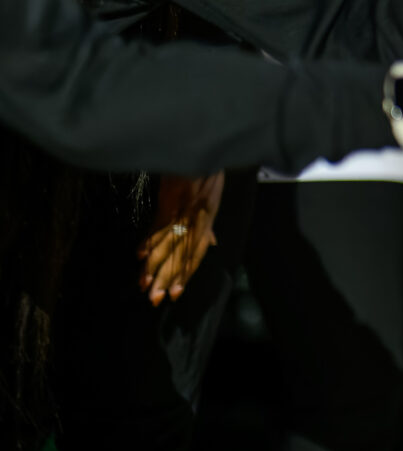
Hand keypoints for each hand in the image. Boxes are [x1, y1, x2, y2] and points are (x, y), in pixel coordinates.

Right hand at [138, 171, 222, 304]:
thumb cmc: (207, 173)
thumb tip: (213, 243)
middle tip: (155, 299)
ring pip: (168, 245)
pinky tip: (139, 255)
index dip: (186, 274)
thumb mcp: (215, 201)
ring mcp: (184, 212)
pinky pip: (159, 225)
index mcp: (207, 221)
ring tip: (144, 284)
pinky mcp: (171, 202)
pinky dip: (150, 240)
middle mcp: (198, 221)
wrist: (202, 151)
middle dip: (168, 279)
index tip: (176, 293)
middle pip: (181, 255)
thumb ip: (209, 225)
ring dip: (155, 265)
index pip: (197, 254)